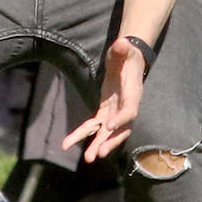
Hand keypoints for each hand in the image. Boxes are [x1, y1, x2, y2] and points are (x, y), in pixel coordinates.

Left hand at [62, 37, 145, 161]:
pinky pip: (93, 127)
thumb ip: (122, 49)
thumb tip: (122, 42)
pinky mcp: (104, 113)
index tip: (108, 127)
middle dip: (110, 142)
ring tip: (87, 159)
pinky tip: (68, 143)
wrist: (127, 60)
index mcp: (133, 94)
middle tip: (100, 153)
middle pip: (120, 130)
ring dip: (97, 145)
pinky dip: (82, 134)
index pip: (129, 110)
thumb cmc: (126, 54)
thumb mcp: (123, 49)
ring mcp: (115, 112)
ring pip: (106, 134)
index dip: (120, 120)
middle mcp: (126, 107)